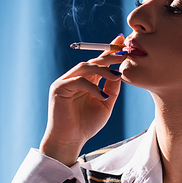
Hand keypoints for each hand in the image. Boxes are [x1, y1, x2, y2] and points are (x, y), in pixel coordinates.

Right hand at [39, 35, 126, 164]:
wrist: (70, 141)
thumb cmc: (86, 125)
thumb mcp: (105, 104)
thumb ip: (112, 88)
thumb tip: (121, 72)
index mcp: (86, 81)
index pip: (98, 62)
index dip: (109, 51)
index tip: (122, 41)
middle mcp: (74, 78)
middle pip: (92, 61)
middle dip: (108, 56)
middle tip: (123, 53)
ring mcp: (65, 82)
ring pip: (84, 67)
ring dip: (102, 69)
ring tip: (117, 75)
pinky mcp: (59, 89)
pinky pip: (78, 81)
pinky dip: (92, 87)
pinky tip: (102, 95)